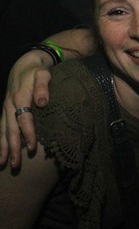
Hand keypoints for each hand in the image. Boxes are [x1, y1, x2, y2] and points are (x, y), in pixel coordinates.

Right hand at [0, 51, 52, 167]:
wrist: (25, 63)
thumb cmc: (38, 70)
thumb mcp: (43, 74)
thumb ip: (43, 87)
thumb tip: (42, 103)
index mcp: (20, 97)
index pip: (24, 119)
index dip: (28, 134)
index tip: (32, 148)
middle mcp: (9, 104)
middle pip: (10, 129)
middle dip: (12, 148)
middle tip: (16, 165)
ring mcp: (5, 108)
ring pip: (2, 131)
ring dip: (3, 148)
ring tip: (4, 164)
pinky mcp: (5, 109)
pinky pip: (1, 127)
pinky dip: (0, 140)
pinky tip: (1, 152)